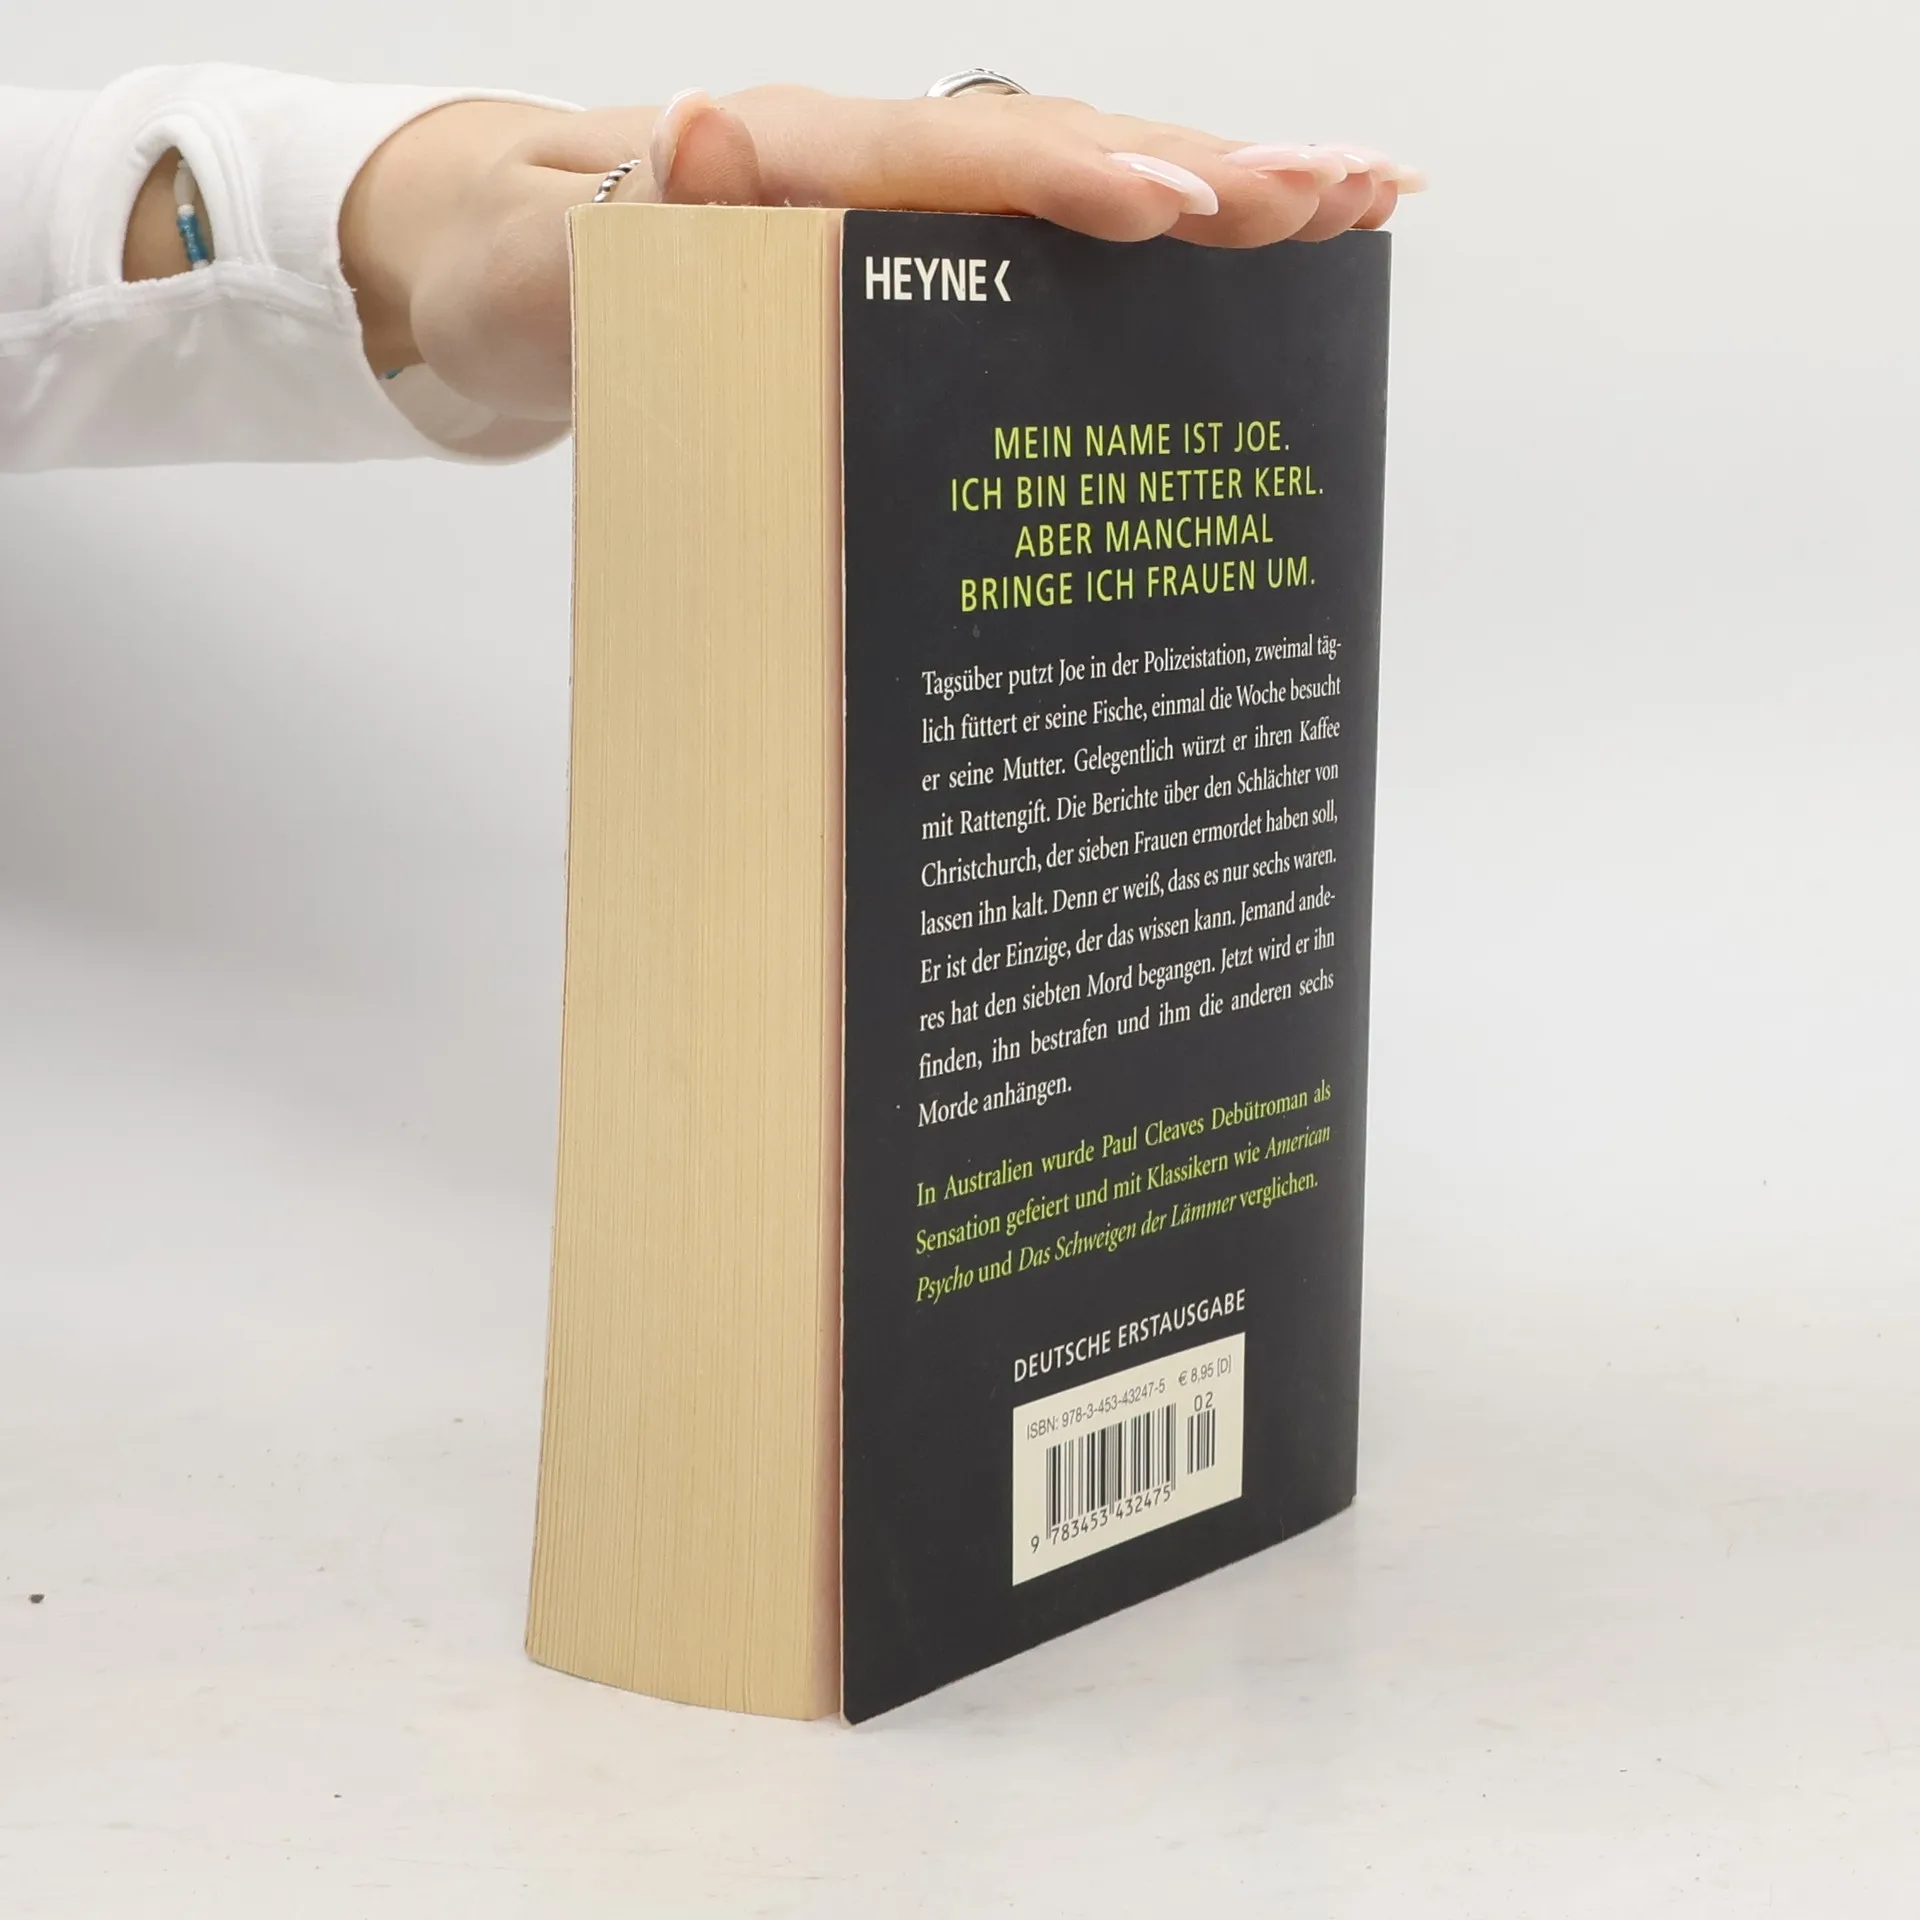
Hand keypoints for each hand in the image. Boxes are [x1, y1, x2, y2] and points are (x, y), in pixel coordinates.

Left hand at [342, 88, 1421, 423]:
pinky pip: (1050, 242)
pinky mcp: (919, 259)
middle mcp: (868, 166)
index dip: (1067, 183)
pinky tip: (1251, 257)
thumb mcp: (542, 265)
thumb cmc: (527, 275)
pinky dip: (1156, 249)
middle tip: (1339, 194)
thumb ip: (623, 223)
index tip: (1176, 207)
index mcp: (793, 160)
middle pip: (1056, 150)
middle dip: (1203, 170)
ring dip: (1218, 192)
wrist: (511, 271)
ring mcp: (904, 209)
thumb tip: (701, 130)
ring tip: (1353, 202)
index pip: (954, 163)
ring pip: (1079, 183)